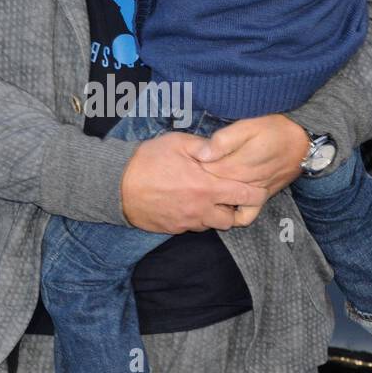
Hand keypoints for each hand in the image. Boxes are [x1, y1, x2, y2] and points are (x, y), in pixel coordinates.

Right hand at [120, 131, 267, 232]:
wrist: (117, 186)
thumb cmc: (148, 161)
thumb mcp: (178, 143)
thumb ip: (205, 146)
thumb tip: (222, 148)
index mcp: (207, 188)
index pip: (246, 197)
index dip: (255, 193)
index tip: (255, 186)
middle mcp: (201, 210)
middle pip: (233, 220)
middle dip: (235, 209)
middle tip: (228, 195)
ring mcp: (187, 223)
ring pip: (212, 226)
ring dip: (214, 214)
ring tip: (206, 198)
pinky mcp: (173, 229)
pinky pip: (192, 227)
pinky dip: (195, 218)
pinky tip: (187, 203)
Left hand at [191, 114, 310, 225]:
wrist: (302, 143)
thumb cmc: (273, 130)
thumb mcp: (248, 126)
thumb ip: (224, 141)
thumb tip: (203, 154)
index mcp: (234, 165)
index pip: (203, 174)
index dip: (190, 169)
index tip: (184, 163)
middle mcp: (242, 184)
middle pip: (211, 191)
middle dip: (197, 186)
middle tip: (189, 176)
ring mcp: (252, 195)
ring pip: (224, 205)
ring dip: (212, 201)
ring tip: (203, 190)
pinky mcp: (261, 200)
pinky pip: (245, 217)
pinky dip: (234, 216)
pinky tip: (226, 205)